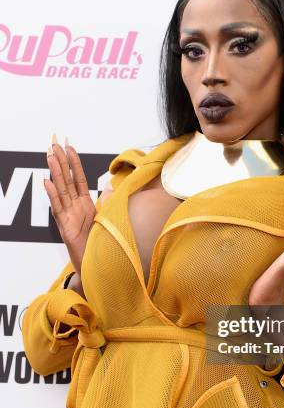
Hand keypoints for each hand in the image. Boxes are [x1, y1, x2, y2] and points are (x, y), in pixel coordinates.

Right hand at [44, 134, 96, 275]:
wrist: (97, 266)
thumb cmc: (101, 244)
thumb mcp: (108, 219)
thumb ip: (109, 202)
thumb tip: (113, 185)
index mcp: (85, 204)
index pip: (78, 178)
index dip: (74, 162)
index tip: (68, 145)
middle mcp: (75, 208)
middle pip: (66, 179)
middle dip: (60, 160)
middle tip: (53, 141)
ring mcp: (68, 216)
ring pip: (60, 190)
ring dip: (55, 172)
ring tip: (50, 154)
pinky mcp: (65, 228)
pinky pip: (58, 209)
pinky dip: (52, 195)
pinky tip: (47, 181)